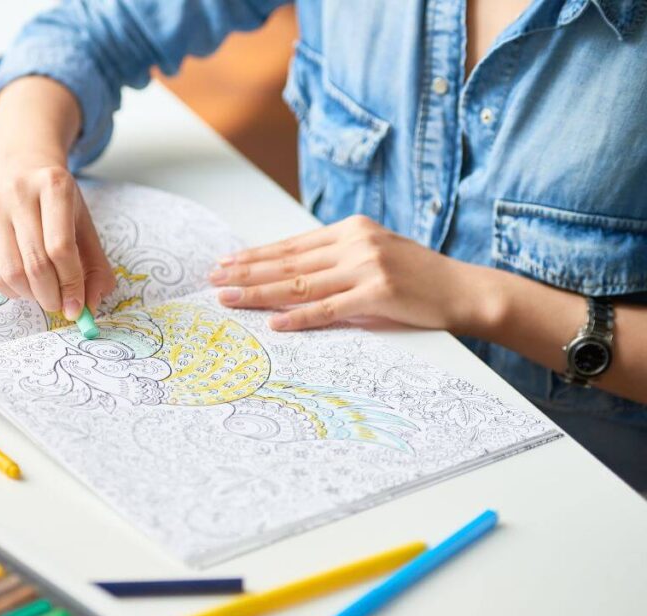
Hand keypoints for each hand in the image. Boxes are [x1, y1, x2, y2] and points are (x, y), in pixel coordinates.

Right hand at [0, 159, 114, 318]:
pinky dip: (14, 291)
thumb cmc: (59, 203)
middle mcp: (20, 194)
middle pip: (35, 263)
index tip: (77, 306)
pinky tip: (27, 286)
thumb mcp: (85, 225)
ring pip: (12, 273)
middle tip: (61, 306)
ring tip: (45, 295)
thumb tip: (90, 306)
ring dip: (32, 296)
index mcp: (54, 186)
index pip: (61, 248)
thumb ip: (95, 266)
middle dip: (52, 296)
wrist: (23, 169)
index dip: (71, 284)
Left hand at [210, 215, 501, 334]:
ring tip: (228, 298)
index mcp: (352, 229)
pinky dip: (299, 317)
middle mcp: (355, 243)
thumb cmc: (418, 277)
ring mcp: (367, 267)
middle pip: (288, 262)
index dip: (256, 255)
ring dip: (259, 293)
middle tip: (213, 279)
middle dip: (246, 272)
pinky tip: (273, 323)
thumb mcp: (376, 254)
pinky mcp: (379, 295)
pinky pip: (329, 309)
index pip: (292, 245)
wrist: (466, 290)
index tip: (226, 262)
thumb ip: (338, 257)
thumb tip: (292, 271)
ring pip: (300, 284)